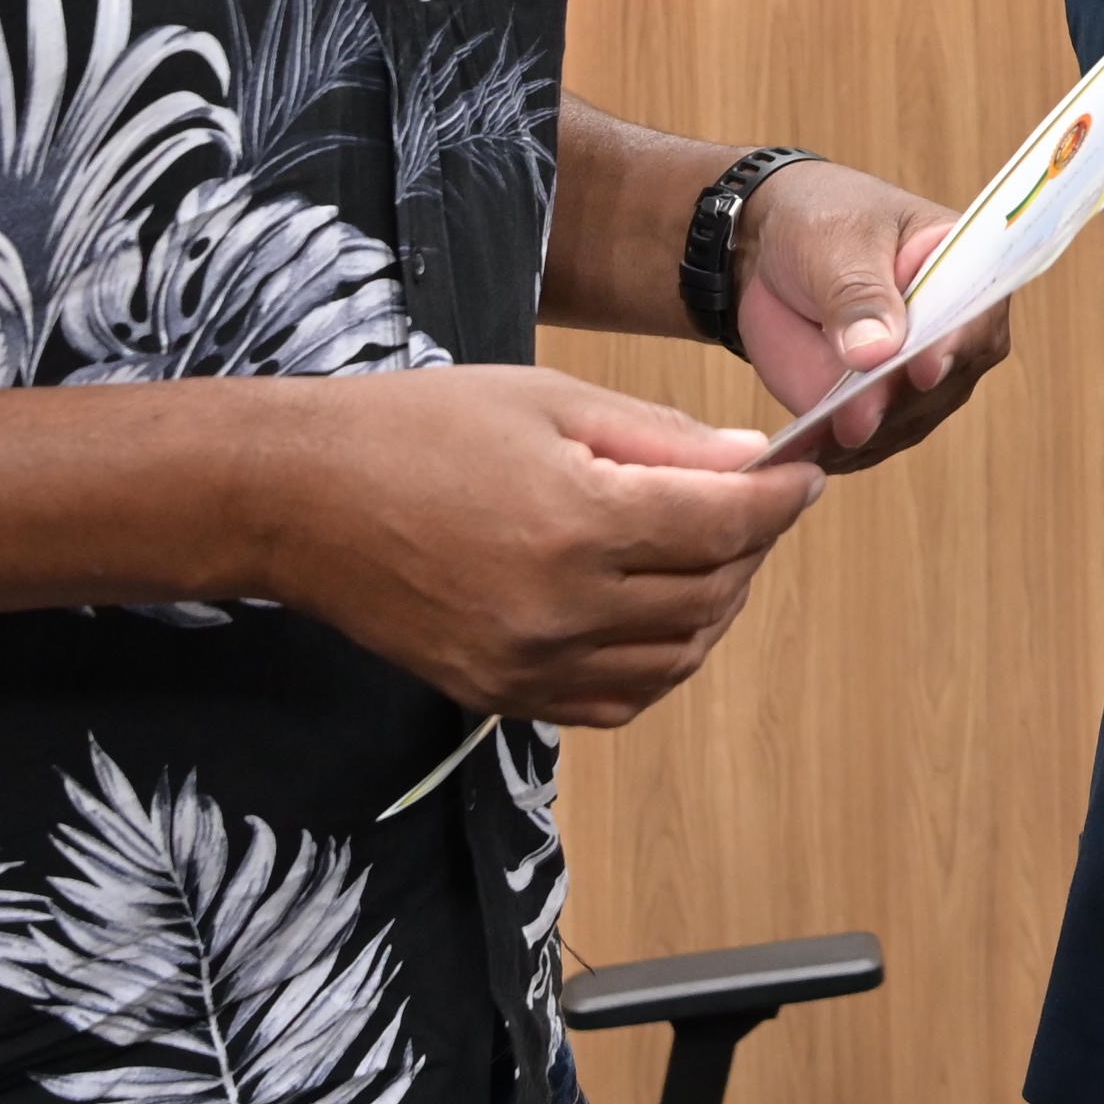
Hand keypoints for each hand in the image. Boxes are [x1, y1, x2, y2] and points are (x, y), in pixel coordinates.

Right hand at [252, 367, 816, 724]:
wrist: (299, 498)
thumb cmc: (416, 429)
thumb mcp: (550, 402)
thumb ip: (661, 439)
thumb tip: (751, 462)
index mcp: (577, 524)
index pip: (726, 524)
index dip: (780, 499)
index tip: (804, 476)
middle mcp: (559, 609)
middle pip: (711, 594)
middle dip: (754, 546)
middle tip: (760, 505)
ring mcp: (528, 664)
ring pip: (675, 658)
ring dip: (715, 608)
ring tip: (715, 555)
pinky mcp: (500, 695)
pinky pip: (616, 700)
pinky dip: (659, 662)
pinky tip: (661, 615)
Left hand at [736, 160, 1004, 470]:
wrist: (773, 250)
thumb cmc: (821, 222)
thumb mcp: (835, 241)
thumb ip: (856, 293)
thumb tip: (876, 352)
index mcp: (966, 266)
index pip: (977, 308)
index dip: (955, 342)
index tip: (924, 368)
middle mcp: (958, 330)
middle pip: (947, 377)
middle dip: (901, 400)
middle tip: (856, 418)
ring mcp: (921, 374)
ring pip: (912, 417)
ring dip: (870, 433)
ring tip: (822, 440)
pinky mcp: (881, 405)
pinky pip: (871, 439)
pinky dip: (839, 451)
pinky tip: (807, 454)